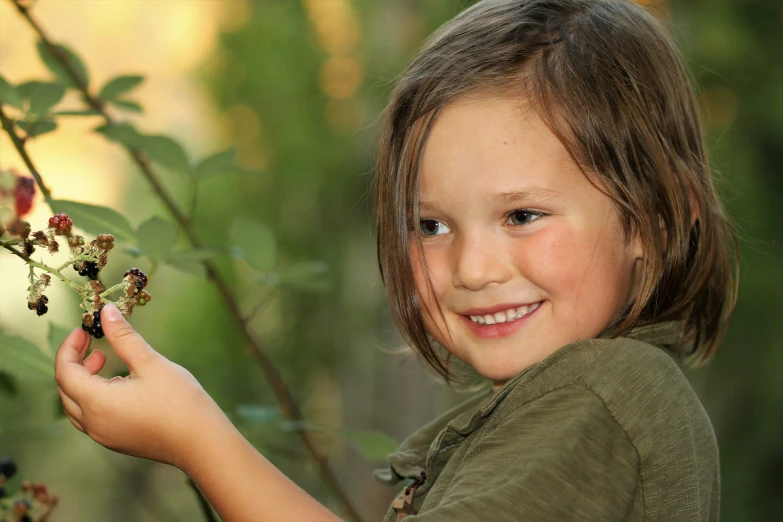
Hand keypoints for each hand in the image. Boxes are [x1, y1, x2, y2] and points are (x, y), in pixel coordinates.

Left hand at [54, 303, 225, 468]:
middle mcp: (94, 423)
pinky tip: (120, 385)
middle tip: (93, 344)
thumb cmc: (180, 401)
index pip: (65, 372)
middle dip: (74, 363)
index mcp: (97, 403)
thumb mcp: (151, 363)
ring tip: (104, 362)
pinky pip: (92, 418)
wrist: (202, 442)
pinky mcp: (117, 441)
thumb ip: (124, 337)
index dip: (70, 347)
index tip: (85, 330)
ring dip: (83, 382)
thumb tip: (106, 311)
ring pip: (76, 407)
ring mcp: (104, 436)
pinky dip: (94, 397)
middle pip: (66, 390)